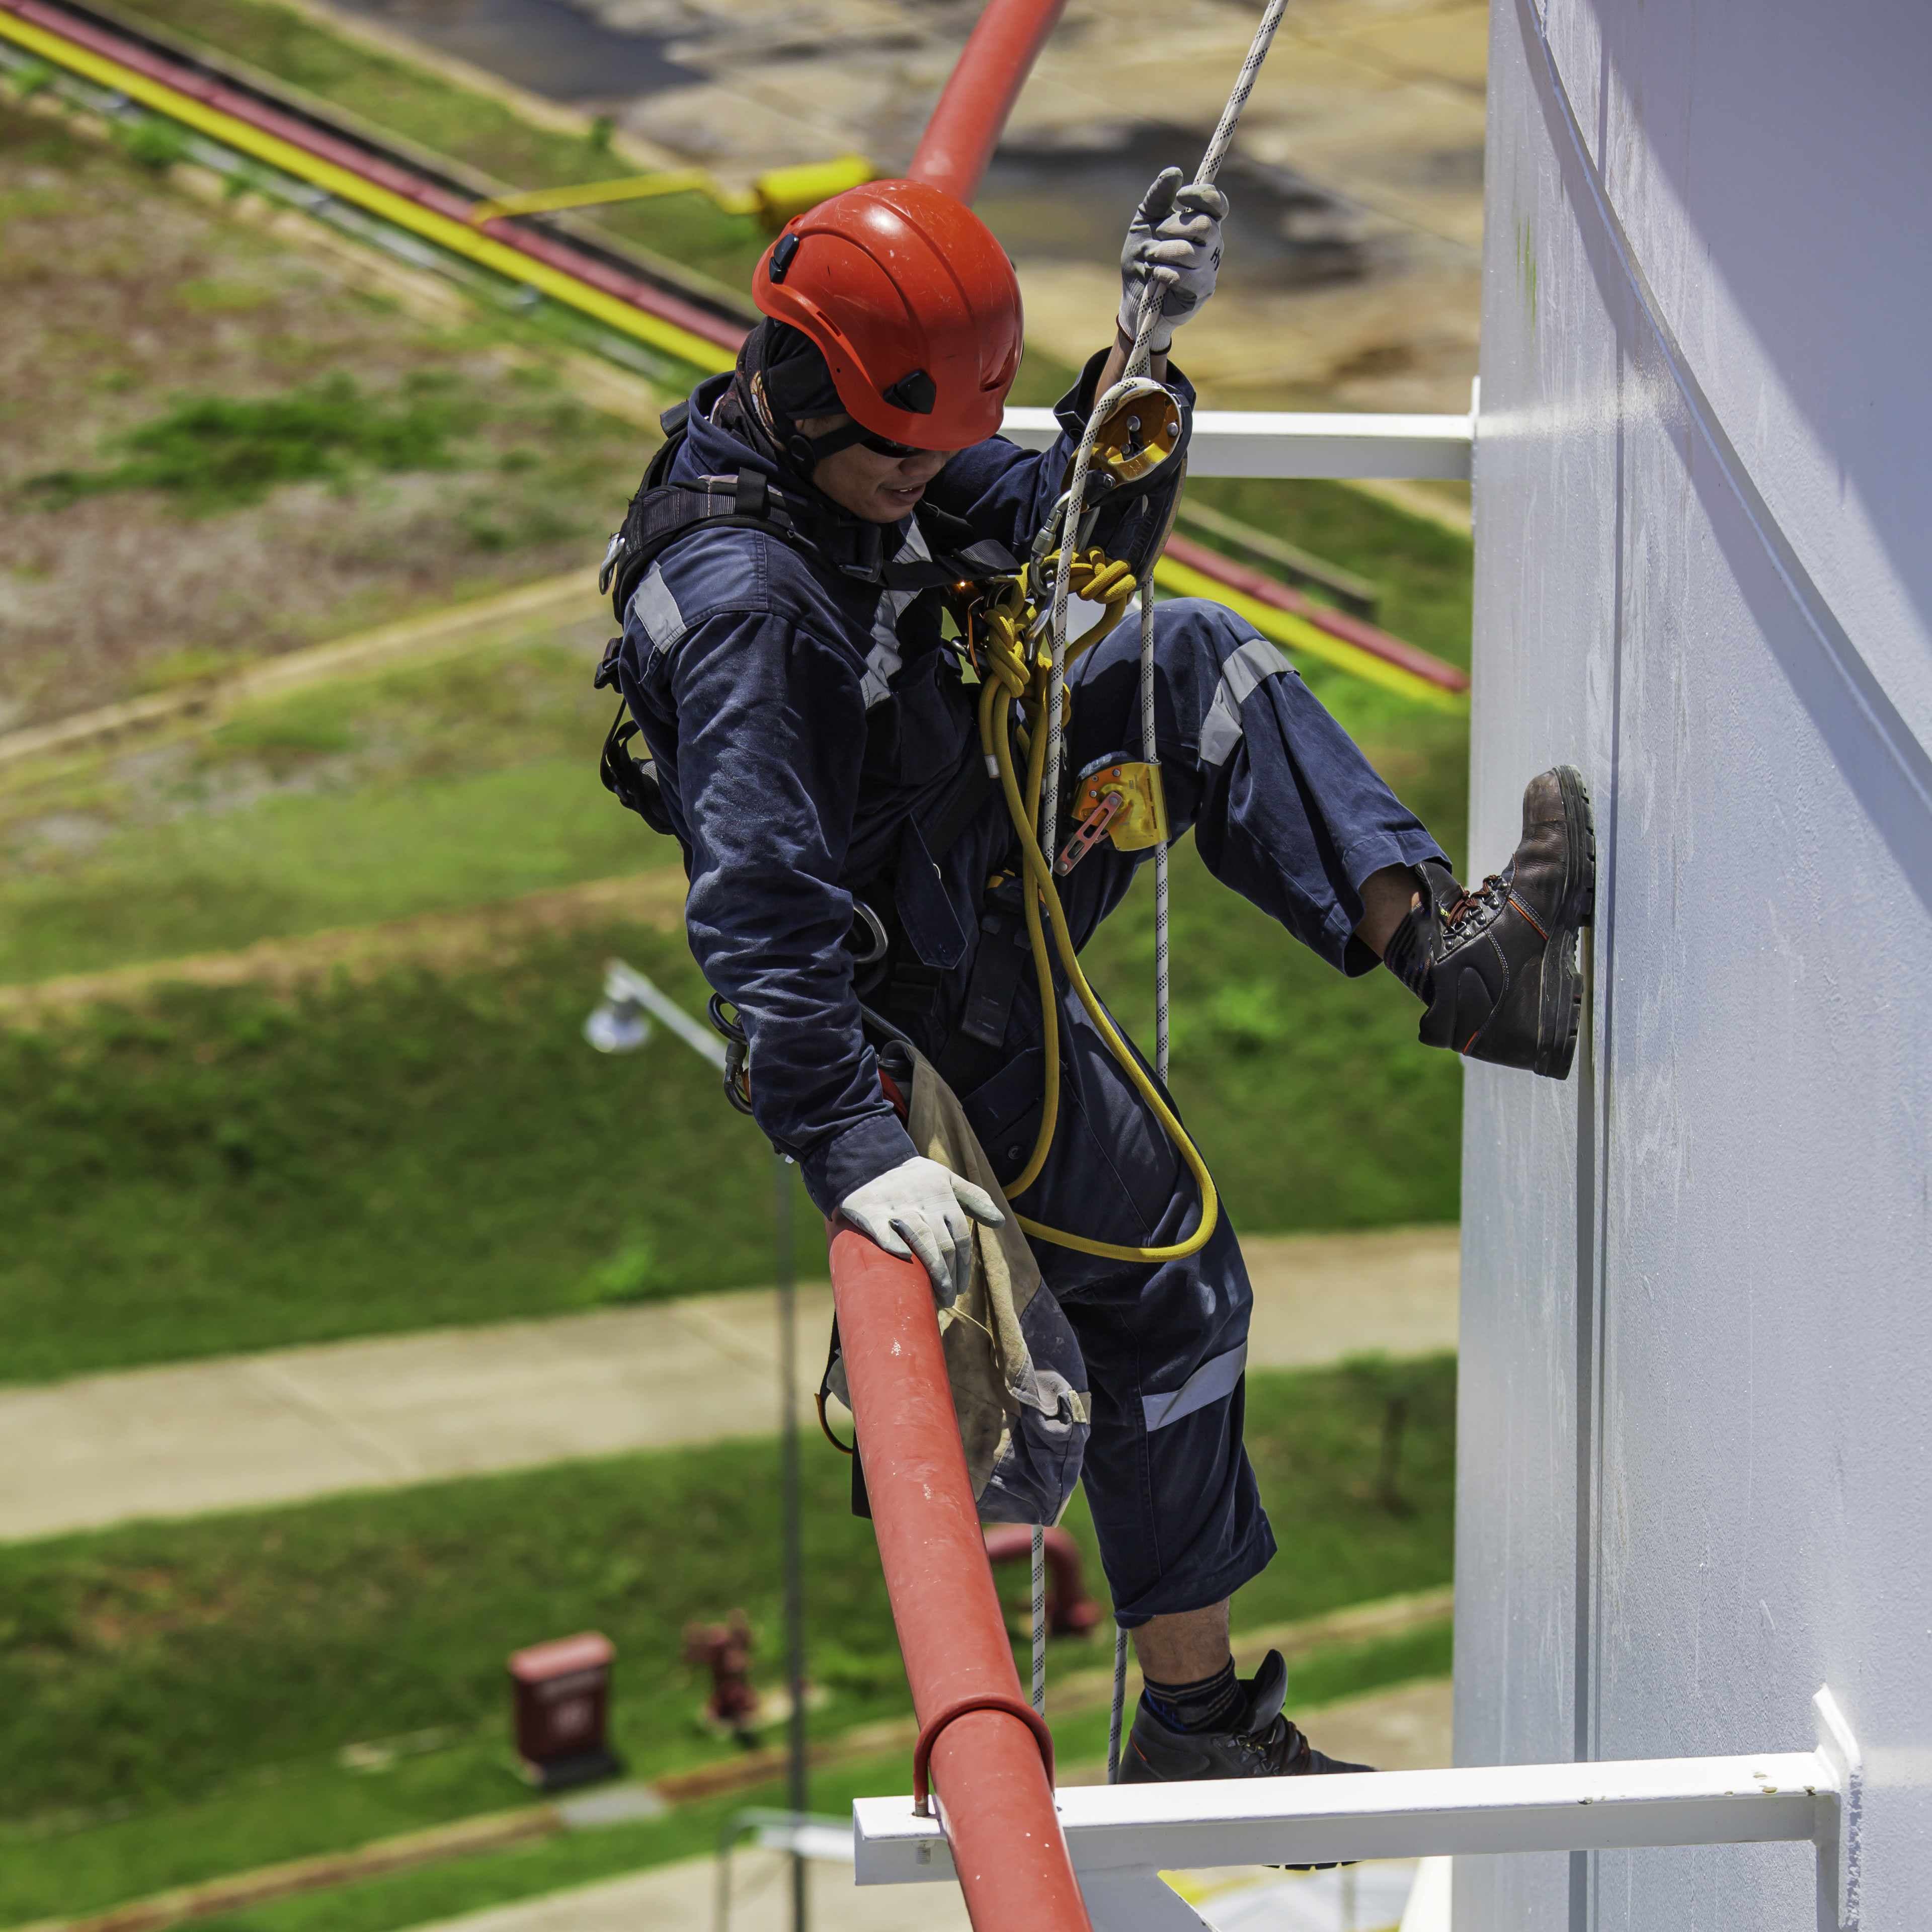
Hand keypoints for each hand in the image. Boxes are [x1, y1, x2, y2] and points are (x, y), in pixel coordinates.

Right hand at [839, 1156, 1004, 1306]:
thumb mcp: (948, 1180)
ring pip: (923, 1241)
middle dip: (950, 1277)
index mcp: (943, 1199)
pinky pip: (884, 1231)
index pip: (960, 1238)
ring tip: (936, 1297)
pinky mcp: (872, 1212)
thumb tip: (1000, 1222)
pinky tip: (904, 1259)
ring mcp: (899, 1208)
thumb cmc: (915, 1177)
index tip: (961, 1288)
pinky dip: (895, 1245)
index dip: (963, 1266)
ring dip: (933, 1270)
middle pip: (944, 1245)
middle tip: (949, 1299)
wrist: (872, 1162)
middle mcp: (924, 1205)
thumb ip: (974, 1198)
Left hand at [1117, 166, 1227, 352]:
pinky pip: (1184, 276)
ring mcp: (1209, 269)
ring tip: (1151, 259)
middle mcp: (1212, 245)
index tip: (1180, 196)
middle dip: (1175, 228)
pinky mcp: (1202, 291)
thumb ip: (1158, 196)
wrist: (1133, 298)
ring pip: (1192, 252)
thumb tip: (1175, 172)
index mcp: (1202, 224)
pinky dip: (1163, 272)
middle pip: (1205, 225)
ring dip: (1164, 253)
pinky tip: (1156, 277)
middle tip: (1158, 235)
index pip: (1217, 203)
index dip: (1203, 195)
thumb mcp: (1145, 221)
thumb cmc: (1142, 258)